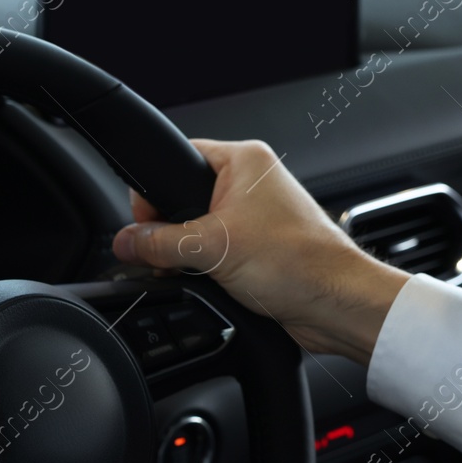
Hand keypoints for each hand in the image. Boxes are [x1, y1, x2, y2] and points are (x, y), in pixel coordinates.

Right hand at [110, 139, 410, 365]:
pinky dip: (205, 268)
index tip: (148, 225)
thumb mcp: (212, 249)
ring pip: (197, 229)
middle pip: (183, 198)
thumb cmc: (300, 263)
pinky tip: (212, 283)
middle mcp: (251, 183)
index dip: (155, 194)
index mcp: (244, 160)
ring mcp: (255, 216)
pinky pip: (214, 251)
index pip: (178, 158)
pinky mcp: (257, 248)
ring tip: (201, 270)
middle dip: (170, 231)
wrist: (336, 304)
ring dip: (189, 254)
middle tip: (174, 253)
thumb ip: (159, 244)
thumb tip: (125, 242)